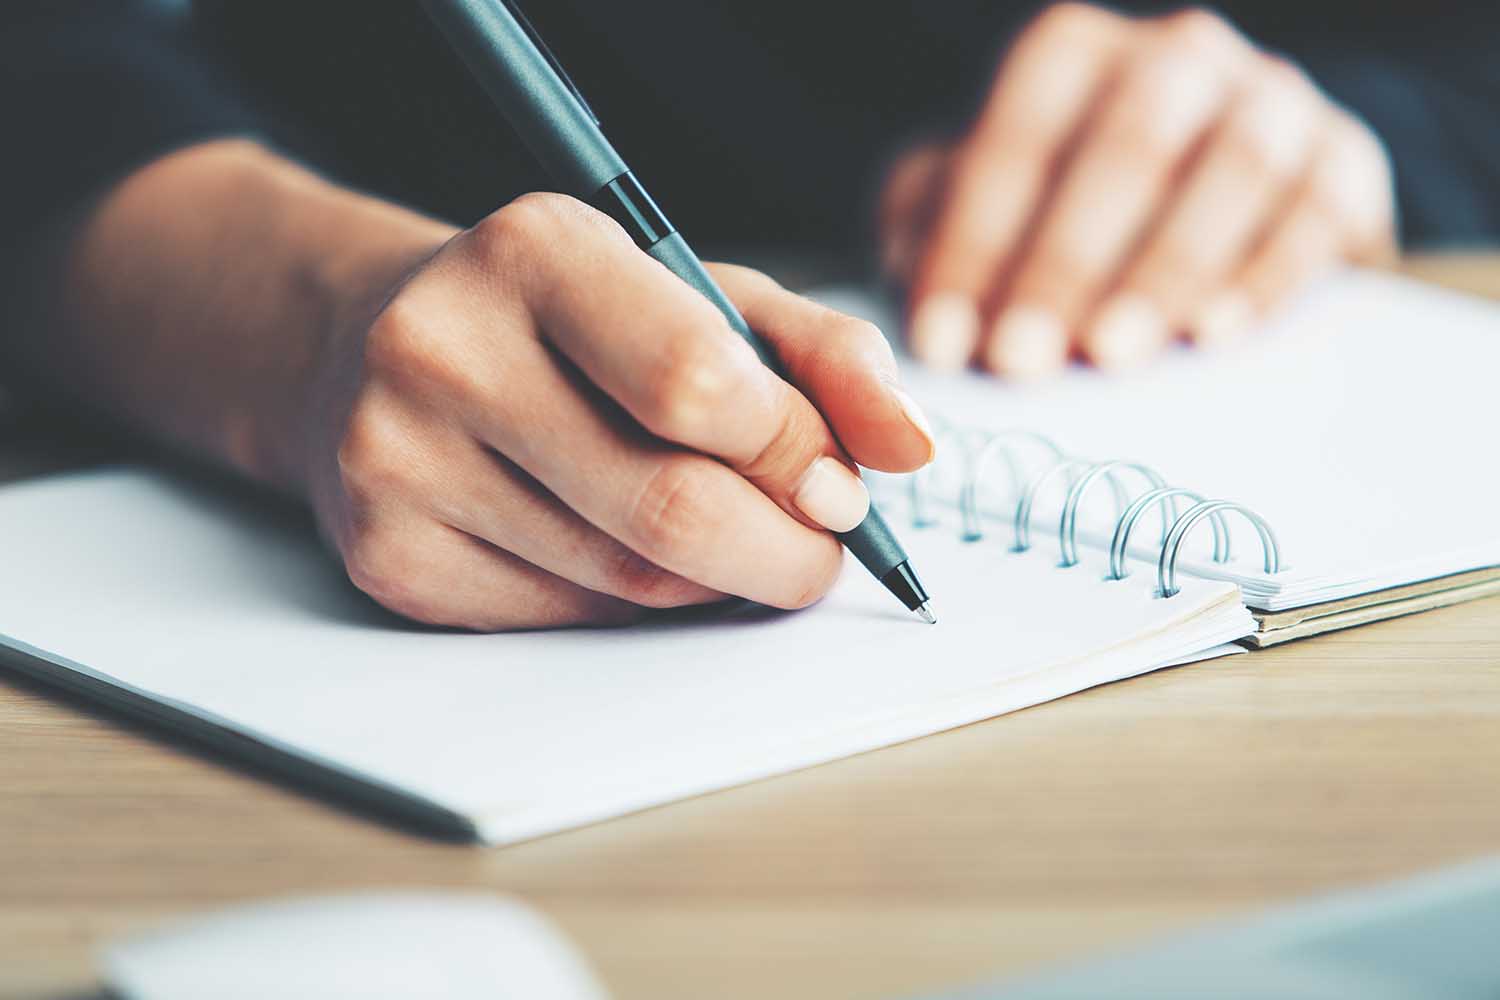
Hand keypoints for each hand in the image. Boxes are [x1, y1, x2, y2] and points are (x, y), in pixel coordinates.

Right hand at [304, 193, 935, 629]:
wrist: (376, 346)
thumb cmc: (574, 320)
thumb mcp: (703, 295)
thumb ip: (825, 355)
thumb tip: (912, 449)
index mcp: (533, 251)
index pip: (698, 384)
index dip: (796, 453)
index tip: (838, 484)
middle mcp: (442, 349)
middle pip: (669, 508)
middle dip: (783, 551)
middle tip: (817, 550)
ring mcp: (397, 462)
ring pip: (627, 581)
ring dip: (713, 579)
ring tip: (719, 531)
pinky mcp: (386, 559)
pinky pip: (567, 619)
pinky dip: (631, 604)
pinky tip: (619, 547)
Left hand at [883, 3, 1396, 376]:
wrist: (1223, 210)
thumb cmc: (1068, 213)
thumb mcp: (984, 206)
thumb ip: (932, 231)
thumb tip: (901, 307)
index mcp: (1074, 57)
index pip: (1018, 133)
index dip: (974, 241)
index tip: (942, 342)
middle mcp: (1175, 60)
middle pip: (1126, 143)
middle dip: (1064, 259)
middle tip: (1022, 359)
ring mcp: (1269, 102)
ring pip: (1230, 166)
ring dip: (1166, 266)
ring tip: (1113, 356)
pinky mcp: (1341, 164)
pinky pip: (1315, 209)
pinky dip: (1264, 274)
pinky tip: (1213, 336)